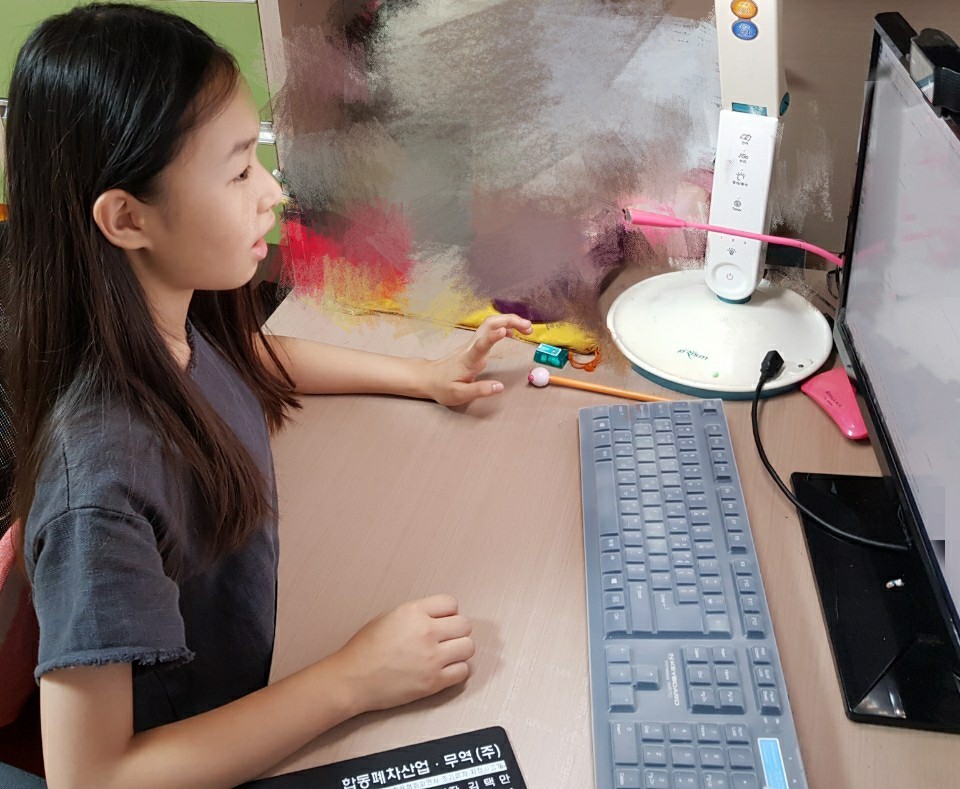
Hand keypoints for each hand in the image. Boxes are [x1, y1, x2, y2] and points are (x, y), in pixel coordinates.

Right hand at [331, 594, 474, 713]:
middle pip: (464, 625)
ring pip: (468, 647)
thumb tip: (437, 617)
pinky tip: (444, 670)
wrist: (352, 680)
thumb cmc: (364, 650)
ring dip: (459, 650)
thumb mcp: (388, 617)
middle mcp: (426, 632)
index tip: (442, 620)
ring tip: (446, 654)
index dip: (447, 612)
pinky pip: (463, 672)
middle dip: (456, 631)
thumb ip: (416, 614)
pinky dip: (456, 670)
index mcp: (413, 612)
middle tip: (446, 639)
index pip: (451, 603)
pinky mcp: (433, 682)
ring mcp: (432, 658)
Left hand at [424, 314, 532, 405]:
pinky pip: (490, 330)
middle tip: (529, 328)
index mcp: (469, 360)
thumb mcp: (459, 395)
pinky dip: (504, 327)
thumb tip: (500, 387)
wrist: (428, 377)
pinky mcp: (475, 344)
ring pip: (491, 324)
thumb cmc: (443, 387)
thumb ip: (480, 390)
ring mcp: (473, 343)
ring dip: (509, 321)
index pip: (481, 344)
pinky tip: (514, 333)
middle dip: (510, 320)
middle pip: (490, 324)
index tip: (506, 330)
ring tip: (528, 329)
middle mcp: (472, 347)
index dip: (493, 336)